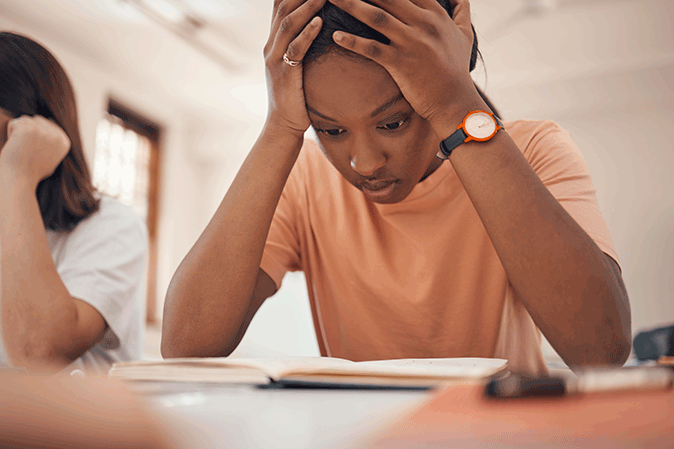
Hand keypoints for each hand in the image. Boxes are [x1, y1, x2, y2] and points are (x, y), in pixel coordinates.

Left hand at [0, 115, 70, 186]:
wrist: (20, 178)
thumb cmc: (32, 171)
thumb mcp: (52, 157)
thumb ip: (54, 142)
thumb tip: (52, 123)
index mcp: (65, 142)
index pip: (48, 124)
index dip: (37, 136)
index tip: (35, 151)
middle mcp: (57, 135)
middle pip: (37, 120)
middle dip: (29, 131)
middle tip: (27, 149)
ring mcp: (43, 131)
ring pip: (25, 120)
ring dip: (19, 132)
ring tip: (21, 148)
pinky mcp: (28, 129)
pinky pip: (14, 123)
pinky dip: (11, 133)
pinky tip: (15, 146)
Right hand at [264, 0, 326, 135]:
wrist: (284, 124)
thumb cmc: (296, 94)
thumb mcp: (295, 64)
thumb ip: (301, 44)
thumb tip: (318, 24)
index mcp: (274, 40)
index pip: (280, 5)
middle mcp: (271, 45)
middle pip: (283, 8)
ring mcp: (275, 59)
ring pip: (288, 24)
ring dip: (307, 6)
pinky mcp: (284, 74)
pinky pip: (295, 49)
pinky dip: (307, 34)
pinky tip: (320, 22)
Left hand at [327, 0, 479, 125]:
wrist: (455, 101)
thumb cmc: (456, 69)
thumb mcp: (465, 34)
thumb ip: (461, 9)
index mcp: (436, 14)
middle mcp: (424, 24)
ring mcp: (412, 43)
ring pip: (376, 17)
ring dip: (351, 5)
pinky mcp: (401, 63)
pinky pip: (372, 49)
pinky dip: (353, 42)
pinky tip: (336, 35)